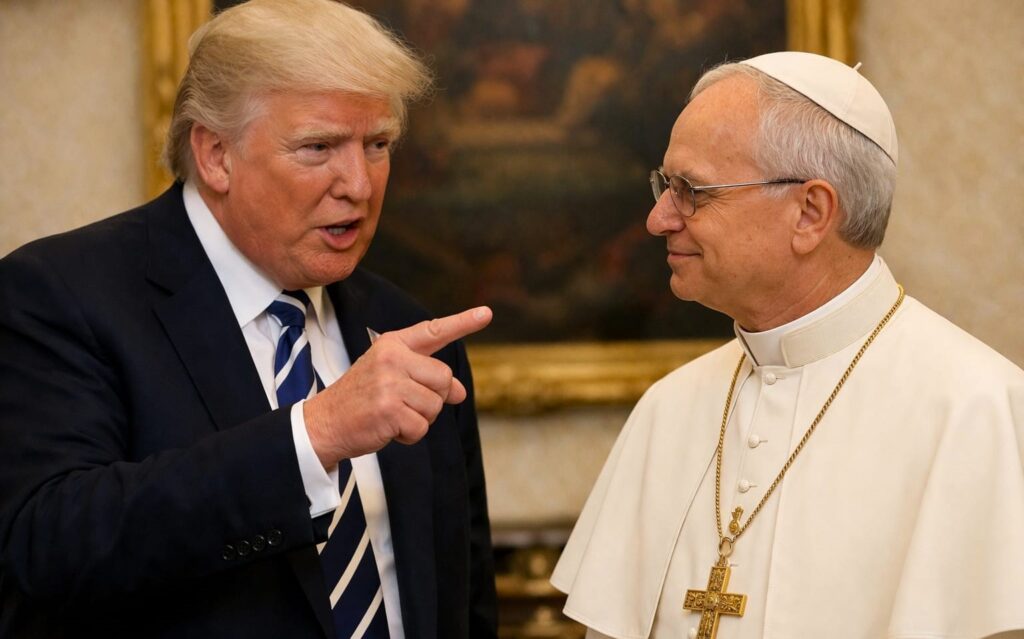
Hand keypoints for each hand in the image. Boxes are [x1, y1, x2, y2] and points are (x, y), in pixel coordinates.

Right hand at [304, 306, 491, 467]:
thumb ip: (427, 379)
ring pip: (436, 405)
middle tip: (404, 405)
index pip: (433, 331)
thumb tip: (460, 392)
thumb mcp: (393, 381)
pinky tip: (388, 429)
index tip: (486, 313)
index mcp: (393, 345)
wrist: (324, 423)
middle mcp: (392, 358)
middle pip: (444, 378)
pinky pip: (421, 427)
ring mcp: (389, 382)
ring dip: (420, 419)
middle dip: (433, 399)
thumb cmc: (362, 400)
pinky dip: (410, 436)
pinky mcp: (388, 409)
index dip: (463, 323)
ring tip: (392, 416)